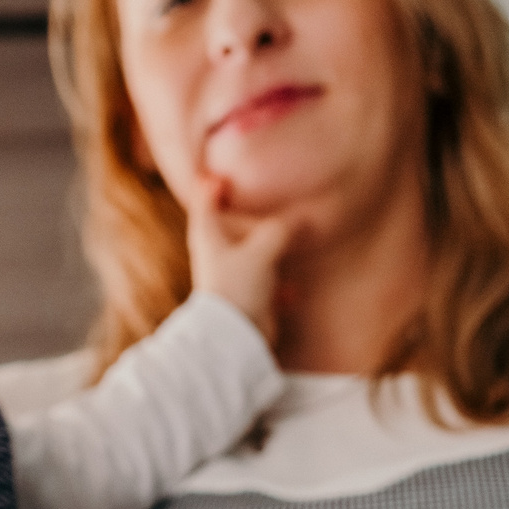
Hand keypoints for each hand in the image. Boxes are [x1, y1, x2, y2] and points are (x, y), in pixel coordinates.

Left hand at [183, 176, 299, 344]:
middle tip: (266, 197)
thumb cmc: (238, 286)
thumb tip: (303, 218)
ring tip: (294, 235)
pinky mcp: (249, 296)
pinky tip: (291, 292)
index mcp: (209, 234)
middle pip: (230, 226)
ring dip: (269, 247)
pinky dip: (279, 286)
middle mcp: (218, 252)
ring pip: (252, 253)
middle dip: (247, 216)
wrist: (235, 335)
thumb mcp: (261, 249)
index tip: (222, 173)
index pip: (205, 199)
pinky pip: (268, 284)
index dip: (211, 184)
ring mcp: (234, 274)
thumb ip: (281, 229)